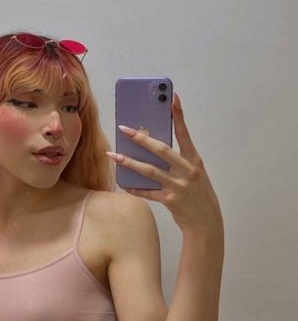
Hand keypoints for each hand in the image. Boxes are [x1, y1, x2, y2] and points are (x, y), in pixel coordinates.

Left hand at [107, 93, 221, 233]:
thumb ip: (178, 162)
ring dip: (130, 163)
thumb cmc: (198, 194)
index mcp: (195, 161)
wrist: (206, 221)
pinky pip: (148, 193)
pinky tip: (125, 185)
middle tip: (125, 129)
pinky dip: (136, 189)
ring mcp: (179, 186)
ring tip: (114, 156)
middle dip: (141, 139)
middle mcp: (188, 171)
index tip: (172, 98)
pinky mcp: (170, 201)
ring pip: (149, 171)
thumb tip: (153, 148)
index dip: (178, 116)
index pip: (184, 134)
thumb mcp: (194, 174)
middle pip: (161, 150)